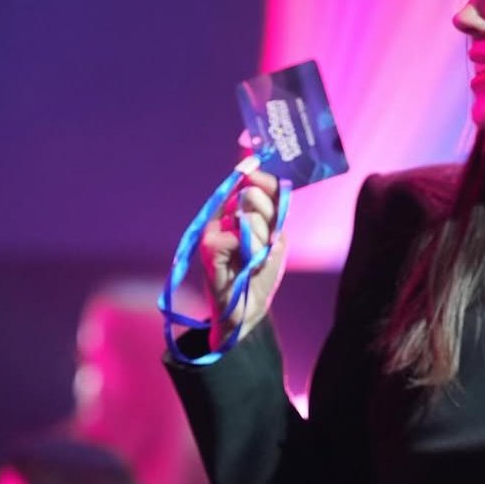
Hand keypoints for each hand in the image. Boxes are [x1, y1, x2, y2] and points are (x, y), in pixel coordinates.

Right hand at [201, 155, 287, 349]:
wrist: (247, 312)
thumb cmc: (260, 276)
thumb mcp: (276, 239)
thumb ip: (273, 207)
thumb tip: (264, 173)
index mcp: (243, 210)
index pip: (253, 179)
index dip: (263, 175)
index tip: (263, 172)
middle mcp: (225, 214)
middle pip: (253, 193)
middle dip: (270, 219)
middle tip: (267, 243)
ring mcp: (214, 228)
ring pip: (250, 214)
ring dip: (262, 241)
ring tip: (254, 259)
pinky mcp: (208, 243)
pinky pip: (239, 232)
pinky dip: (250, 250)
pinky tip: (244, 264)